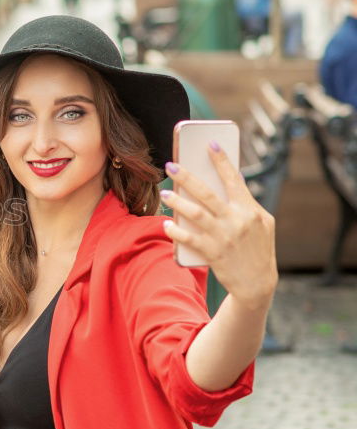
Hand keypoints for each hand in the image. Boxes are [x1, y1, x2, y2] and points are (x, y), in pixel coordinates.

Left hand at [160, 141, 277, 310]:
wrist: (258, 285)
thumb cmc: (258, 250)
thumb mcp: (263, 224)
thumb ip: (247, 204)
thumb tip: (231, 180)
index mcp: (251, 210)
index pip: (234, 180)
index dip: (222, 160)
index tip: (210, 143)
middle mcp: (238, 221)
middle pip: (208, 193)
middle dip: (188, 177)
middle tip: (170, 165)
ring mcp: (224, 237)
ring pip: (196, 213)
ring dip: (177, 202)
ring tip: (165, 193)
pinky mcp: (213, 253)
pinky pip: (189, 239)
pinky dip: (176, 231)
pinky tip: (165, 224)